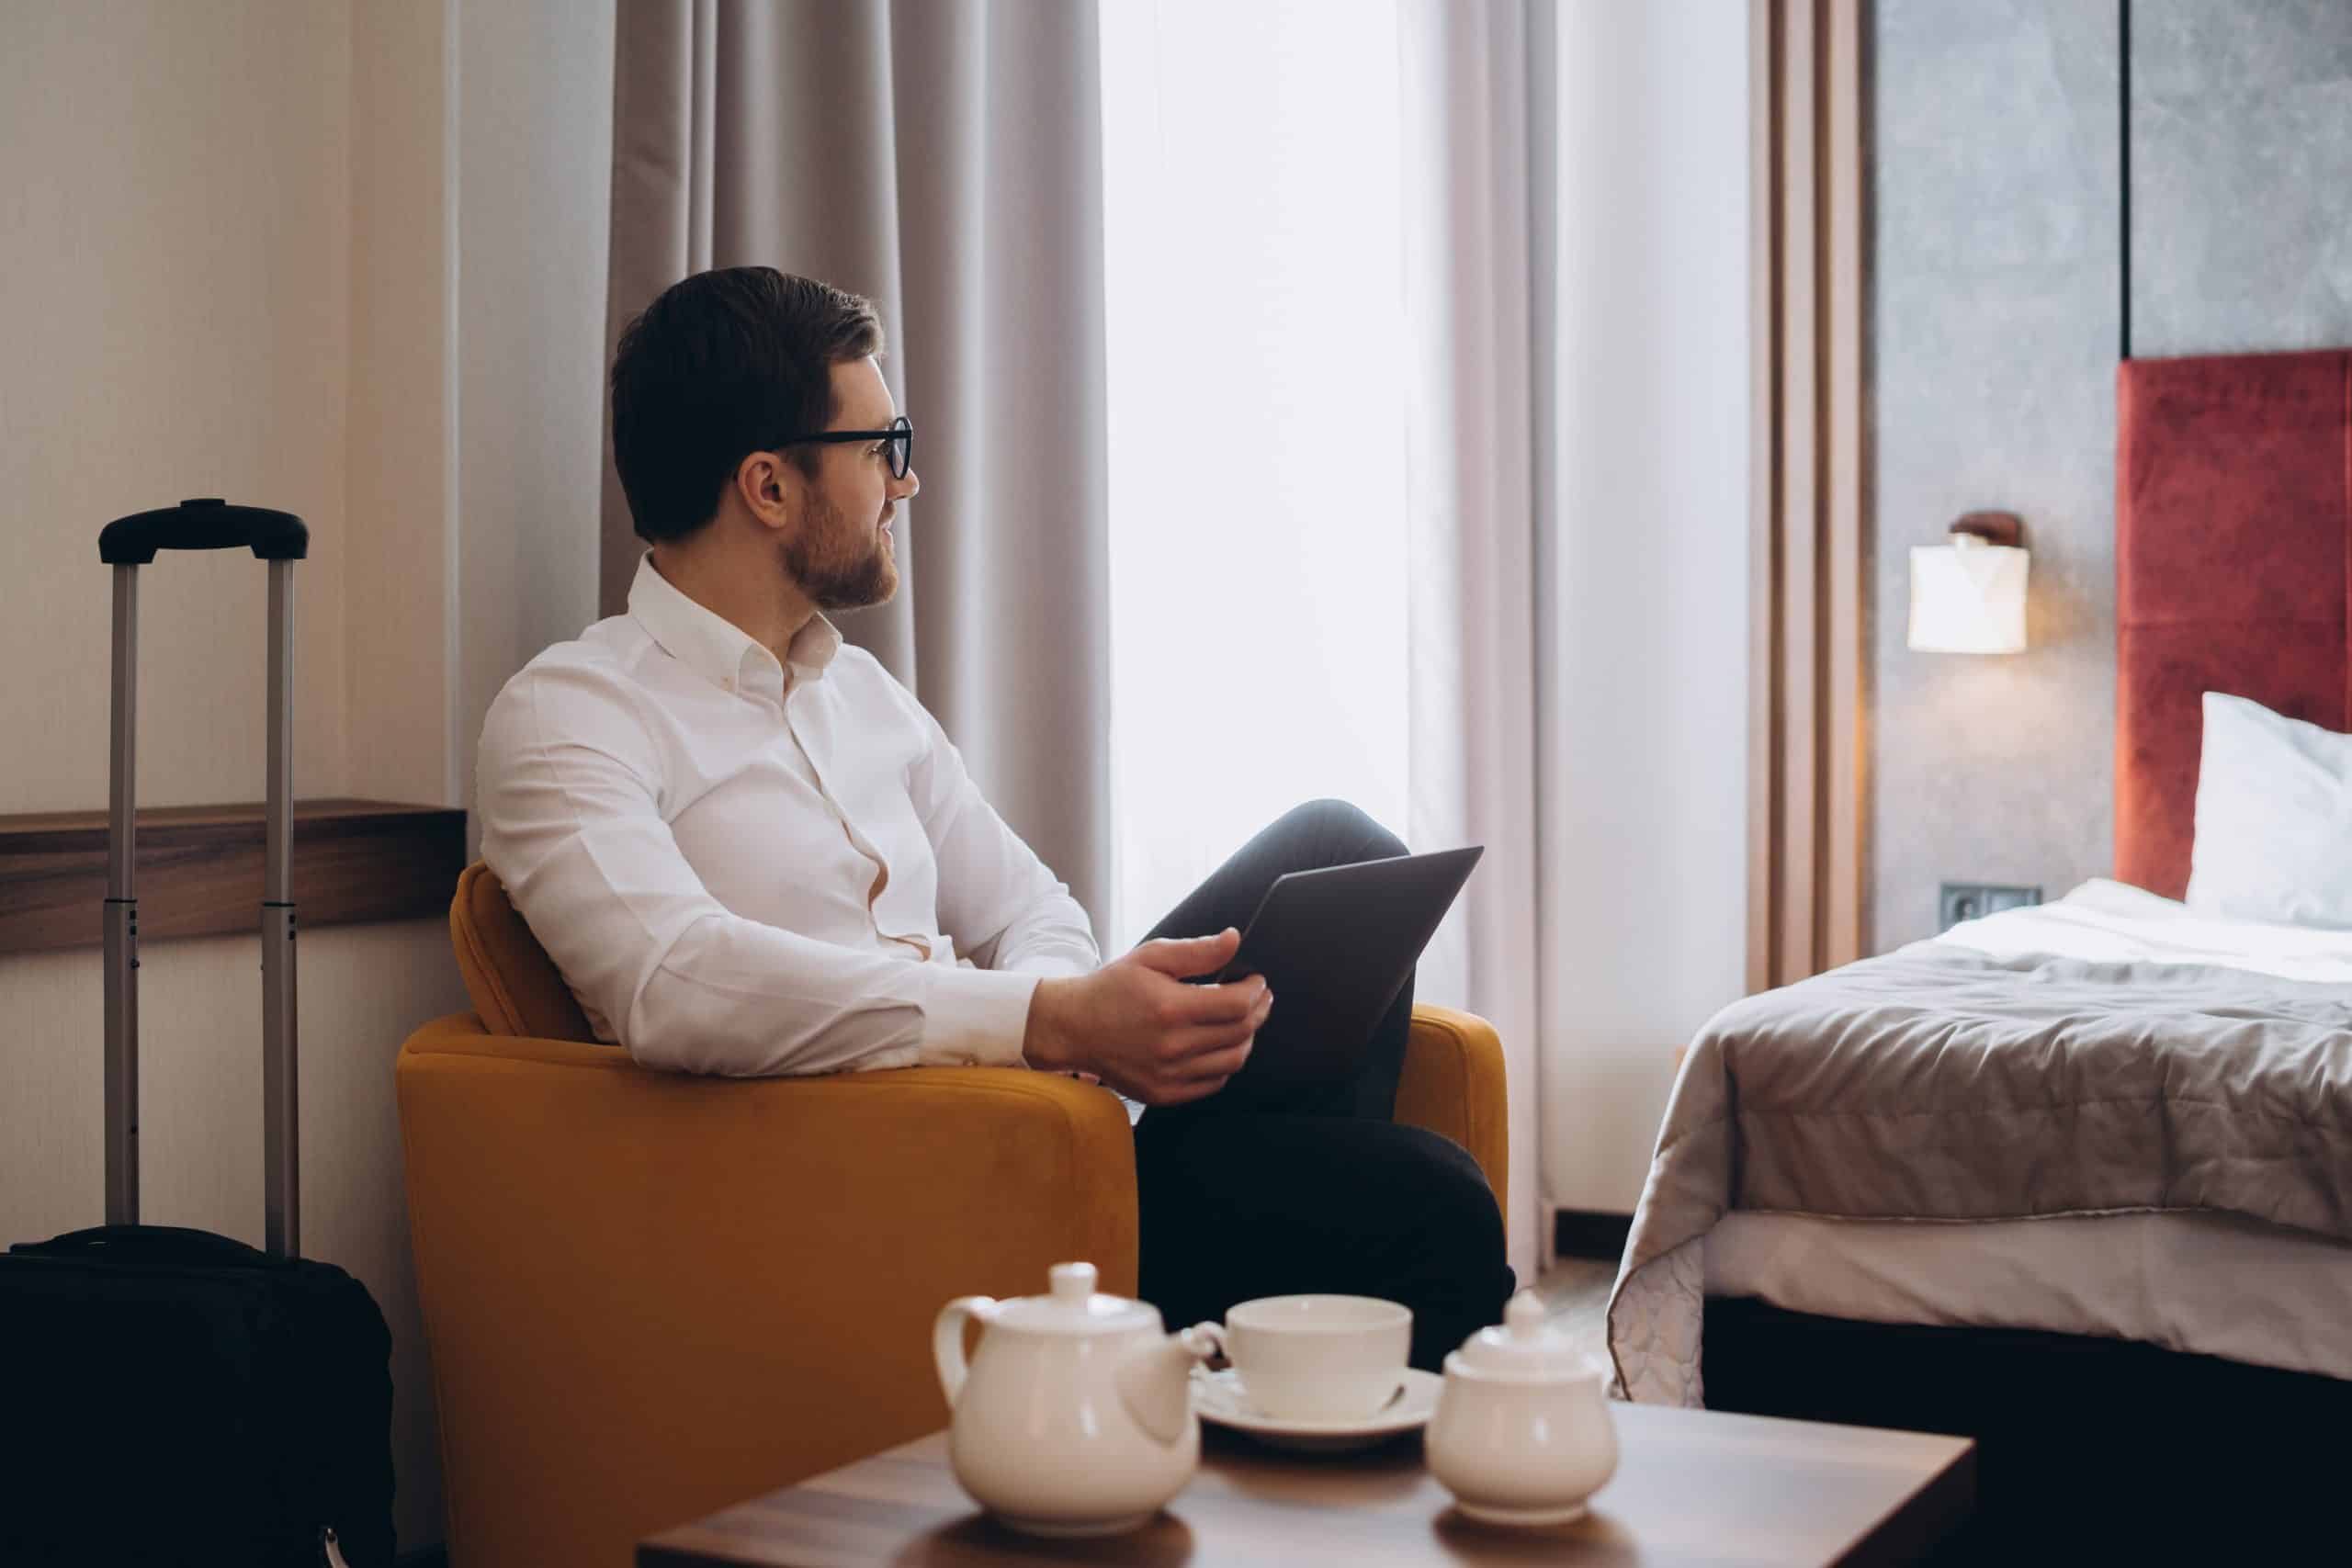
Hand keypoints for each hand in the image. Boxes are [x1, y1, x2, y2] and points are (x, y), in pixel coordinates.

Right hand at [1022, 928, 1272, 1105]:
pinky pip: (1213, 1083)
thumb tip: (1234, 939)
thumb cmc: (1112, 987)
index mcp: (1170, 1008)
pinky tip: (1220, 1045)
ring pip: (1233, 1061)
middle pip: (1241, 1033)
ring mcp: (1168, 1075)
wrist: (1073, 1028)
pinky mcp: (1164, 1094)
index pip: (1237, 1005)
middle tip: (1260, 997)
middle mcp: (1172, 1046)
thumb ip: (1197, 951)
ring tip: (1244, 1021)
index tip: (1256, 981)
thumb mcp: (1151, 957)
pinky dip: (1225, 1064)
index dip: (1256, 991)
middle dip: (1258, 1011)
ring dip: (1246, 1039)